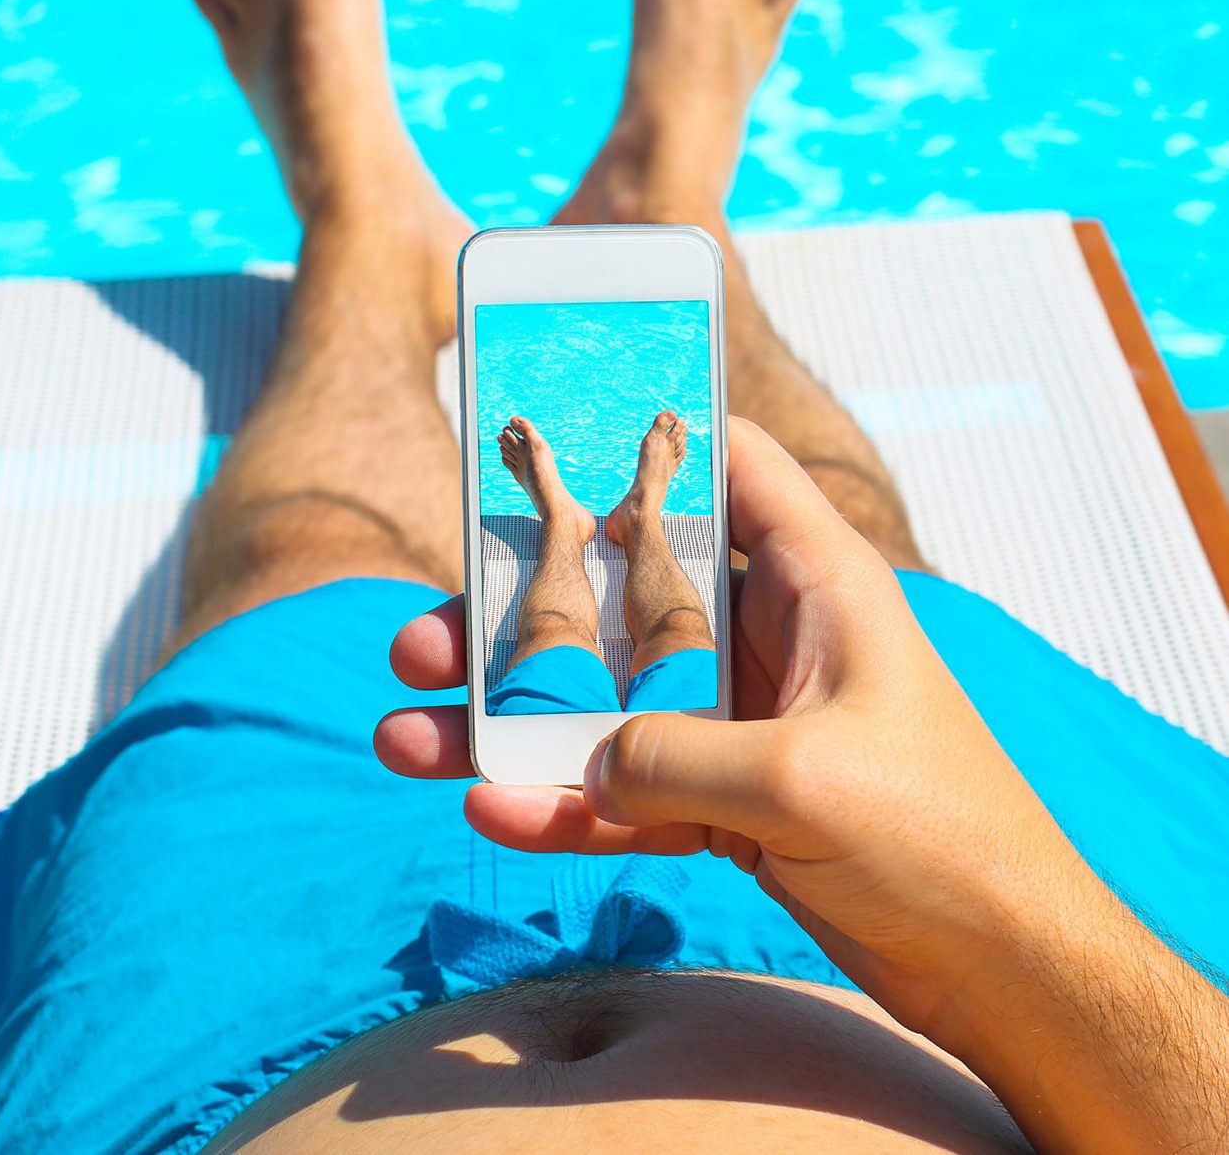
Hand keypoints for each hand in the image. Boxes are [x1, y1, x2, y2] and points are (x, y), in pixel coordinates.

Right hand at [376, 416, 1085, 1033]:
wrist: (1003, 967)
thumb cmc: (942, 837)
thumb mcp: (802, 779)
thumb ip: (673, 755)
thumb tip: (579, 759)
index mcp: (817, 581)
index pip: (731, 467)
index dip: (646, 446)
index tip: (549, 454)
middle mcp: (772, 636)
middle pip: (628, 595)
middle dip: (524, 615)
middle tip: (427, 636)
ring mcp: (745, 721)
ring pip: (608, 698)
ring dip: (513, 719)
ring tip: (409, 738)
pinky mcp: (730, 800)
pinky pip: (626, 789)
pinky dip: (563, 805)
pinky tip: (492, 814)